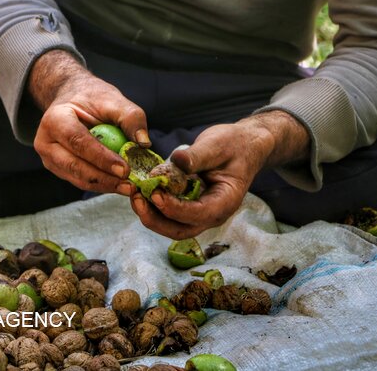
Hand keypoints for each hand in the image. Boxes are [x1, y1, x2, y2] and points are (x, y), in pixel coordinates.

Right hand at [29, 50, 149, 193]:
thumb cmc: (93, 99)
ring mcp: (49, 159)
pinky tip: (120, 185)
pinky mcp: (59, 170)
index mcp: (54, 119)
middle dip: (104, 178)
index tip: (125, 170)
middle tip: (130, 185)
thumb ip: (130, 117)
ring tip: (129, 188)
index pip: (78, 142)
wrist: (73, 100)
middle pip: (74, 166)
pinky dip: (101, 184)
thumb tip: (143, 143)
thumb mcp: (112, 99)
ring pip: (77, 178)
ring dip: (105, 186)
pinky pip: (80, 181)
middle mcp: (46, 142)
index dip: (101, 158)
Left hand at [130, 111, 309, 238]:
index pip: (198, 214)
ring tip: (134, 195)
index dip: (175, 208)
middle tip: (136, 199)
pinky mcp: (189, 206)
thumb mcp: (217, 145)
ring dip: (151, 215)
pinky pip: (169, 214)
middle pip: (180, 230)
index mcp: (225, 201)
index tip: (155, 193)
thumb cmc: (234, 145)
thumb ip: (198, 155)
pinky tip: (140, 191)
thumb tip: (178, 160)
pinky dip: (153, 206)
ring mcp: (200, 213)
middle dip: (155, 219)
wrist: (242, 146)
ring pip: (171, 226)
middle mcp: (212, 213)